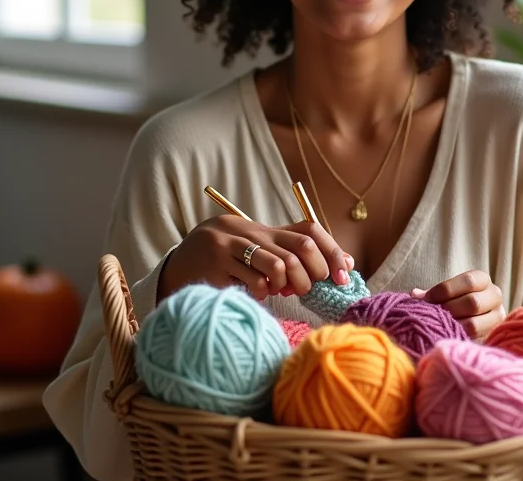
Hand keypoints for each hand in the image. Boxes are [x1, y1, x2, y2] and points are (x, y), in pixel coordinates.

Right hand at [157, 214, 354, 303]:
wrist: (180, 261)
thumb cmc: (230, 262)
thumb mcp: (259, 252)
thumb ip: (294, 255)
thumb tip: (343, 265)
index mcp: (266, 228)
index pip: (309, 230)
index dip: (331, 252)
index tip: (343, 276)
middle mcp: (252, 232)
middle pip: (300, 248)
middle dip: (313, 273)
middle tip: (306, 289)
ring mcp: (233, 246)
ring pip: (279, 265)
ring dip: (288, 284)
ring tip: (279, 291)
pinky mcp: (216, 264)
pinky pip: (253, 282)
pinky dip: (262, 293)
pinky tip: (256, 293)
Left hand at [410, 270, 505, 340]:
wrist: (476, 316)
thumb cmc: (457, 300)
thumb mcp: (449, 292)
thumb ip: (433, 294)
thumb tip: (415, 295)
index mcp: (483, 280)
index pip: (468, 281)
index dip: (444, 290)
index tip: (425, 299)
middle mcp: (495, 296)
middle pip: (472, 303)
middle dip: (448, 310)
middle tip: (432, 315)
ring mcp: (497, 317)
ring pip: (474, 324)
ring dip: (452, 326)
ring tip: (438, 326)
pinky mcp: (493, 336)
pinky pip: (475, 340)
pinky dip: (458, 337)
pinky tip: (446, 336)